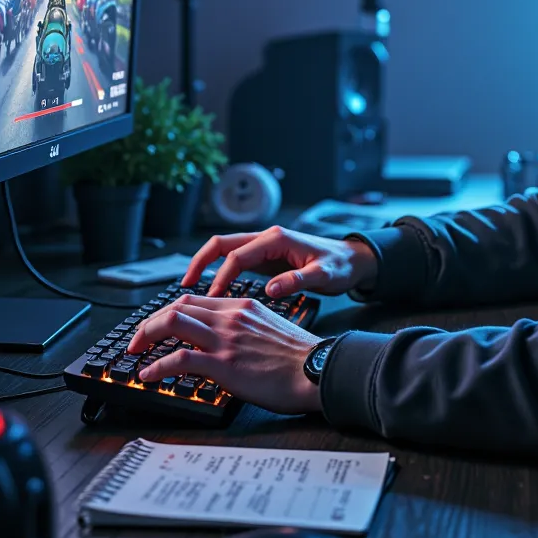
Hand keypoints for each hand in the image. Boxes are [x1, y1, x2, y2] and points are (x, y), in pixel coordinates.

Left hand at [125, 295, 322, 413]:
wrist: (317, 370)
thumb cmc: (299, 358)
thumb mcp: (270, 330)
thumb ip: (245, 329)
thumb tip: (228, 344)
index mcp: (242, 306)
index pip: (194, 300)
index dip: (169, 312)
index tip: (158, 327)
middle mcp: (230, 316)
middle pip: (177, 307)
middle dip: (150, 322)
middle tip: (137, 340)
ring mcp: (226, 338)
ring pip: (172, 323)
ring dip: (145, 336)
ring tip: (133, 352)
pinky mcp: (224, 363)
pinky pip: (180, 359)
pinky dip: (157, 366)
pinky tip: (148, 375)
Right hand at [182, 226, 378, 298]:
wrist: (353, 260)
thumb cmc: (340, 266)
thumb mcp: (324, 275)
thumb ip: (298, 280)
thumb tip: (271, 289)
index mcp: (277, 239)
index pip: (238, 255)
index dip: (221, 276)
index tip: (211, 299)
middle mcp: (267, 238)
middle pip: (222, 244)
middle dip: (200, 262)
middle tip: (183, 287)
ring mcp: (265, 246)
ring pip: (226, 251)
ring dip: (206, 266)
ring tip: (191, 290)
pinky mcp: (266, 257)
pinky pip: (236, 261)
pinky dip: (220, 272)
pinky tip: (214, 291)